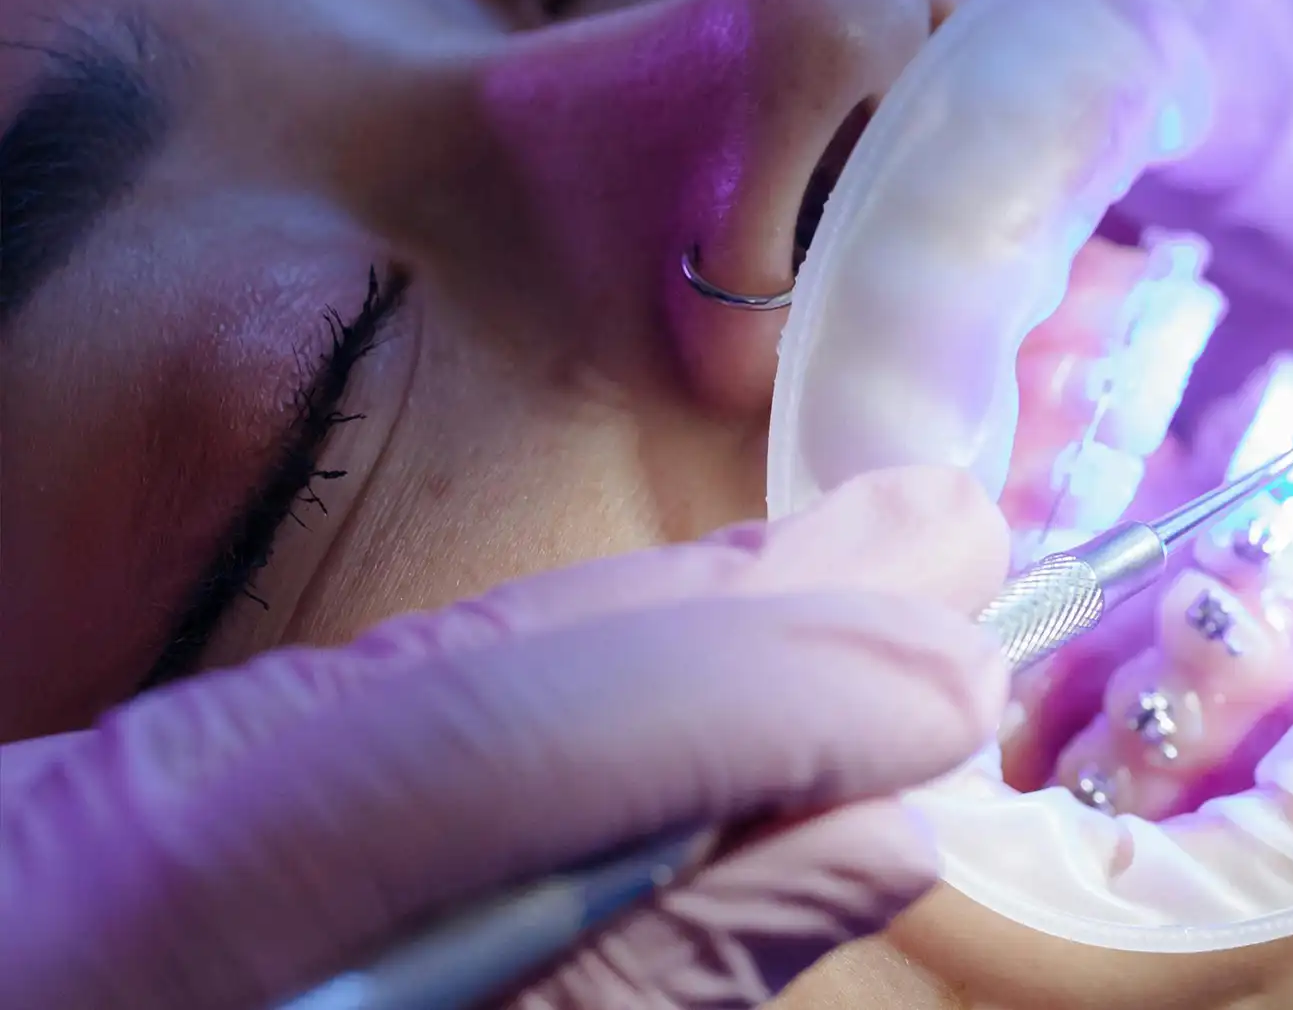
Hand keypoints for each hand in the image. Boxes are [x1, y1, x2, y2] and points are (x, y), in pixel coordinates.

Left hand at [0, 467, 1011, 1009]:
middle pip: (504, 652)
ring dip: (692, 613)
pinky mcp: (164, 787)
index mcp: (165, 893)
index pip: (515, 741)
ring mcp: (141, 773)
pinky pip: (413, 703)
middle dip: (757, 596)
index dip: (759, 697)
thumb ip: (629, 989)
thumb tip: (862, 843)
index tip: (948, 683)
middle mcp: (146, 787)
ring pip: (468, 660)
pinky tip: (687, 642)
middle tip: (946, 531)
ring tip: (860, 557)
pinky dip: (582, 671)